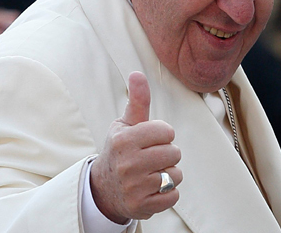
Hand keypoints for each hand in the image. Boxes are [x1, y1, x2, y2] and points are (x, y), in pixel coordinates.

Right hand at [90, 72, 182, 223]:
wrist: (104, 188)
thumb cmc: (121, 149)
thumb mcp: (125, 124)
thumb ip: (137, 101)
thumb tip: (137, 74)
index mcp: (125, 140)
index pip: (167, 132)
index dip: (163, 134)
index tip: (151, 139)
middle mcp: (128, 163)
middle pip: (174, 153)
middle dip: (168, 154)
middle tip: (152, 157)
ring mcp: (134, 187)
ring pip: (176, 175)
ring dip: (168, 174)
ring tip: (152, 173)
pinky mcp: (141, 206)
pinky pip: (173, 196)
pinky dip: (167, 193)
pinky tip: (152, 188)